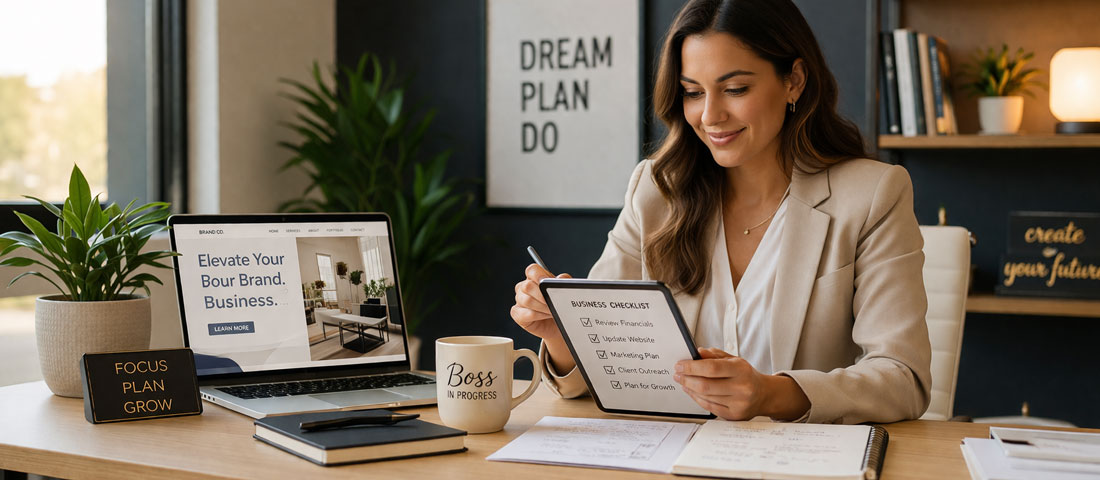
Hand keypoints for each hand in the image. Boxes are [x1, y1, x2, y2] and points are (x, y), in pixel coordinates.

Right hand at [510, 264, 573, 371]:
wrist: (563, 328)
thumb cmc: (565, 307)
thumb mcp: (569, 295)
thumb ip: (567, 284)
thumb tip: (563, 278)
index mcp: (537, 278)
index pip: (532, 269)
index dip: (538, 276)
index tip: (548, 285)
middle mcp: (525, 288)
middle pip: (525, 286)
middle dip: (541, 296)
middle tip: (553, 304)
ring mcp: (520, 302)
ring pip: (523, 300)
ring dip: (540, 307)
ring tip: (551, 312)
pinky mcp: (518, 315)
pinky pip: (519, 313)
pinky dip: (533, 316)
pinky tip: (543, 319)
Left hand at [674, 348, 809, 420]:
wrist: (763, 394)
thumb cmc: (745, 375)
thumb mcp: (733, 360)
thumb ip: (715, 355)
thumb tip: (697, 352)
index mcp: (741, 370)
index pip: (711, 368)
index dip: (691, 367)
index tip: (679, 365)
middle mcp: (741, 387)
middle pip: (705, 385)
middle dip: (686, 379)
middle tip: (677, 374)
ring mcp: (738, 404)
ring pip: (705, 397)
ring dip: (689, 389)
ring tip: (682, 381)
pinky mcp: (734, 415)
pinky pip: (709, 407)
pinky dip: (696, 398)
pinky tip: (691, 391)